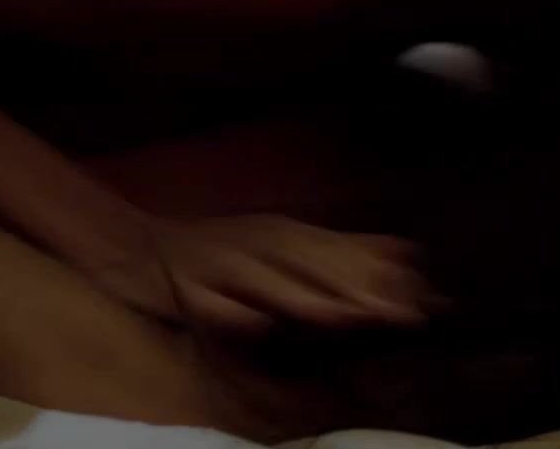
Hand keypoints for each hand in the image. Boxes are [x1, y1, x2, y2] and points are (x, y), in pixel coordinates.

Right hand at [90, 213, 435, 335]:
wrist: (132, 245)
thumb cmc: (214, 251)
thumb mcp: (281, 246)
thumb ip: (336, 252)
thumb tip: (406, 254)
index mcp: (286, 235)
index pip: (346, 254)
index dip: (385, 278)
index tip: (428, 303)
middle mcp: (260, 242)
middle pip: (317, 265)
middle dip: (360, 290)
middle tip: (400, 317)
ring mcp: (223, 261)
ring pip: (270, 279)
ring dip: (307, 298)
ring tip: (344, 318)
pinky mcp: (186, 285)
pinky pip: (213, 300)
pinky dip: (235, 310)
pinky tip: (256, 323)